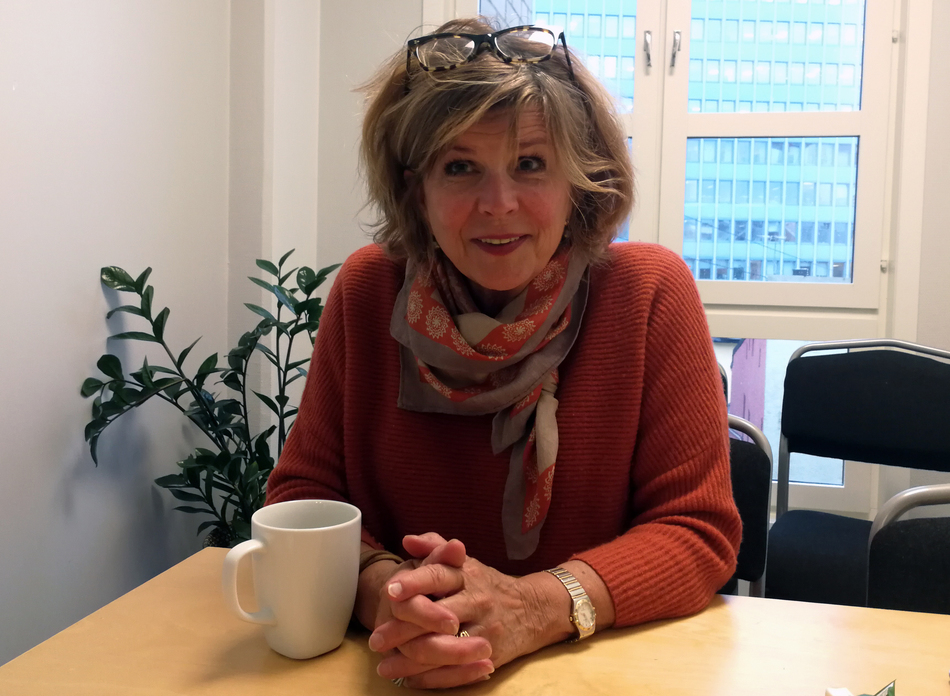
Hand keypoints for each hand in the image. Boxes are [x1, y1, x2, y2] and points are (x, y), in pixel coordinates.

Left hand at [371, 534, 557, 688]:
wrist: (533, 608)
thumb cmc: (488, 584)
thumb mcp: (465, 562)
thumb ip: (436, 548)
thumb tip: (408, 540)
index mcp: (466, 574)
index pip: (437, 575)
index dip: (414, 582)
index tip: (390, 591)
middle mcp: (476, 599)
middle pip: (436, 616)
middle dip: (403, 629)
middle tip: (376, 639)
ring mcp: (484, 629)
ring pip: (443, 647)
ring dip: (410, 660)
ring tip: (384, 666)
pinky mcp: (489, 654)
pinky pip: (456, 669)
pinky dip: (430, 677)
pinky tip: (409, 678)